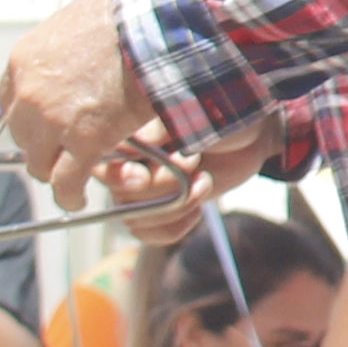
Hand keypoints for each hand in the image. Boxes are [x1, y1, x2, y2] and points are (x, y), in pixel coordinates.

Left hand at [0, 0, 181, 211]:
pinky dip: (70, 195)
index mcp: (25, 60)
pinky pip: (67, 182)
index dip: (25, 117)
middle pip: (22, 135)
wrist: (158, 25)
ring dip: (54, 171)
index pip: (8, 101)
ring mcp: (53, 121)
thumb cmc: (132, 14)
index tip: (39, 124)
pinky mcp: (83, 142)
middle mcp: (28, 94)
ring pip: (40, 162)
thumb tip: (82, 51)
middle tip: (59, 149)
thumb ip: (69, 45)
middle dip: (40, 144)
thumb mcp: (83, 20)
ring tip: (68, 179)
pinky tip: (77, 200)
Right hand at [105, 124, 275, 247]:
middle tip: (195, 164)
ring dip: (176, 208)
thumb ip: (159, 128)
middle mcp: (125, 164)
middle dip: (163, 187)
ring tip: (204, 183)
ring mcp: (140, 189)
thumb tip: (133, 144)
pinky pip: (148, 234)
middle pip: (122, 197)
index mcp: (126, 136)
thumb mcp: (191, 112)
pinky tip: (197, 211)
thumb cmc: (220, 113)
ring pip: (135, 220)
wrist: (247, 135)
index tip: (144, 176)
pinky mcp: (159, 208)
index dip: (118, 177)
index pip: (100, 166)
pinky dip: (174, 229)